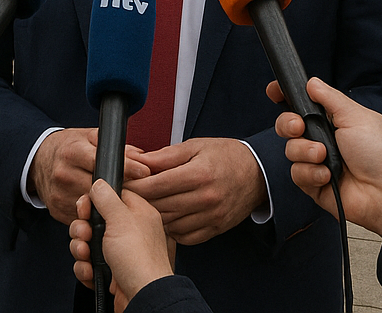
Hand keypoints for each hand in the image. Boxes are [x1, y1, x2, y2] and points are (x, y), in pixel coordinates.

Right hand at [30, 128, 149, 225]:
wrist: (38, 161)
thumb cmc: (69, 147)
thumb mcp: (89, 137)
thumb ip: (114, 146)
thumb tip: (140, 157)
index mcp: (72, 152)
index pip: (103, 162)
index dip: (126, 167)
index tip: (144, 172)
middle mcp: (64, 174)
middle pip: (98, 189)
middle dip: (120, 191)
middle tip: (141, 192)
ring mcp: (59, 195)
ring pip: (91, 208)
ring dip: (109, 209)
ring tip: (125, 207)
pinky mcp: (57, 211)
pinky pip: (82, 218)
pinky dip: (96, 218)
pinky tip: (107, 214)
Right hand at [69, 180, 175, 311]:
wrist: (142, 296)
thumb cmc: (139, 259)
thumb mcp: (121, 219)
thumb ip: (106, 198)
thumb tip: (99, 183)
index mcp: (137, 214)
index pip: (111, 197)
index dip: (94, 201)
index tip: (85, 208)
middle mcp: (128, 232)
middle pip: (93, 220)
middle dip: (81, 228)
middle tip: (85, 234)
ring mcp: (119, 253)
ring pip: (87, 243)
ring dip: (80, 248)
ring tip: (86, 254)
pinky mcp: (110, 271)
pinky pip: (88, 263)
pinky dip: (85, 267)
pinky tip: (91, 270)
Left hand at [122, 137, 264, 244]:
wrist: (258, 173)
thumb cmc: (225, 155)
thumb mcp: (195, 146)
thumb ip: (165, 156)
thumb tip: (138, 161)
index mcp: (198, 174)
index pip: (155, 186)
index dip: (134, 186)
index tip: (123, 182)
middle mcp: (205, 198)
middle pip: (160, 207)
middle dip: (139, 202)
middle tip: (128, 196)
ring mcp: (211, 216)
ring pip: (169, 224)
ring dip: (154, 217)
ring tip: (145, 206)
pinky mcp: (215, 229)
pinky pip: (184, 236)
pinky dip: (172, 229)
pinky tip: (168, 217)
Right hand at [271, 77, 381, 237]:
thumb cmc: (379, 153)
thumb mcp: (355, 116)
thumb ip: (330, 98)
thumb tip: (311, 82)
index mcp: (333, 120)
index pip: (302, 105)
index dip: (285, 97)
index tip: (274, 93)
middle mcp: (322, 140)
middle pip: (287, 125)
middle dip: (288, 124)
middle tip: (299, 127)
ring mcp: (317, 162)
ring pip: (290, 150)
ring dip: (305, 152)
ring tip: (324, 156)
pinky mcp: (314, 184)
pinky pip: (297, 174)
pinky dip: (311, 173)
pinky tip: (328, 176)